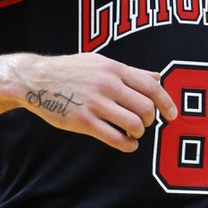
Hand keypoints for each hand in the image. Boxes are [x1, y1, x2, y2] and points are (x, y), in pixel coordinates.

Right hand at [18, 53, 177, 152]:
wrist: (35, 79)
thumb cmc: (70, 70)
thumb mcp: (100, 62)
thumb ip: (130, 71)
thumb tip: (158, 77)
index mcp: (113, 68)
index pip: (151, 86)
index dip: (167, 102)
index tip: (172, 115)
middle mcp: (107, 84)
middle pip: (146, 107)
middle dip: (150, 120)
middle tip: (145, 123)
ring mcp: (95, 103)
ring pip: (133, 123)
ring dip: (139, 132)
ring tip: (133, 133)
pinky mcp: (82, 121)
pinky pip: (114, 138)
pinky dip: (127, 145)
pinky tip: (128, 144)